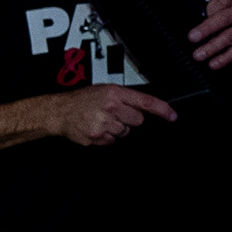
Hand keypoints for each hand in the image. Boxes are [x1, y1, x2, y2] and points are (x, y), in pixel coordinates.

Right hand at [52, 85, 176, 147]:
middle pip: (137, 120)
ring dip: (116, 128)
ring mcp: (104, 124)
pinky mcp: (97, 137)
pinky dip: (106, 136)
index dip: (162, 110)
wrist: (59, 112)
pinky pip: (112, 140)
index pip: (145, 101)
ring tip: (101, 120)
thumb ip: (125, 98)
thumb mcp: (104, 90)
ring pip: (125, 132)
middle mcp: (110, 108)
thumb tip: (146, 108)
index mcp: (114, 93)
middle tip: (115, 114)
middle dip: (129, 119)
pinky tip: (96, 127)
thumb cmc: (81, 100)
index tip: (172, 116)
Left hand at [186, 0, 231, 69]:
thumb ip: (207, 16)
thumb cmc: (231, 23)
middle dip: (207, 28)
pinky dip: (225, 57)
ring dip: (213, 46)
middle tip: (192, 37)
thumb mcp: (221, 13)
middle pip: (225, 18)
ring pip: (230, 35)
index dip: (210, 8)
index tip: (197, 15)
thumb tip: (189, 28)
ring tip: (199, 55)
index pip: (220, 0)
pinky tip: (214, 63)